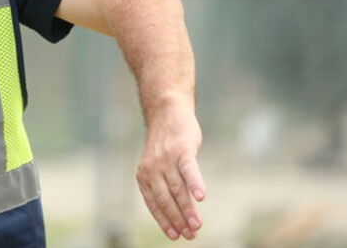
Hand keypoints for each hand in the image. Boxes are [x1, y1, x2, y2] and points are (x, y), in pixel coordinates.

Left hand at [136, 104, 205, 240]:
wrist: (167, 111)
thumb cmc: (168, 144)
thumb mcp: (163, 166)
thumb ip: (170, 186)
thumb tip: (184, 213)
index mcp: (144, 175)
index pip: (153, 204)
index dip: (164, 221)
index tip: (175, 236)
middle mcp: (152, 168)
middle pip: (166, 199)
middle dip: (178, 220)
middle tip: (190, 235)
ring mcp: (166, 159)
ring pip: (178, 189)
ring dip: (188, 209)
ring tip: (197, 226)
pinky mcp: (182, 150)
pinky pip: (189, 170)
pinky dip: (195, 184)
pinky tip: (202, 197)